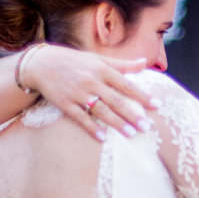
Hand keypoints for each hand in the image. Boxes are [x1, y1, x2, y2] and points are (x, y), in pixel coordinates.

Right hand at [24, 44, 153, 138]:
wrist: (41, 64)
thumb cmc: (74, 61)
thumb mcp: (98, 59)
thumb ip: (122, 64)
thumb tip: (144, 63)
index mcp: (101, 69)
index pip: (126, 84)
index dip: (142, 96)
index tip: (157, 106)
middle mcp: (91, 81)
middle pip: (116, 100)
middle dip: (133, 114)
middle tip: (147, 127)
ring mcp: (78, 93)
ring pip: (101, 110)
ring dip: (116, 123)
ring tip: (131, 134)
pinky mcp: (65, 103)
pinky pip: (80, 117)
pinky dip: (91, 128)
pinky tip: (103, 138)